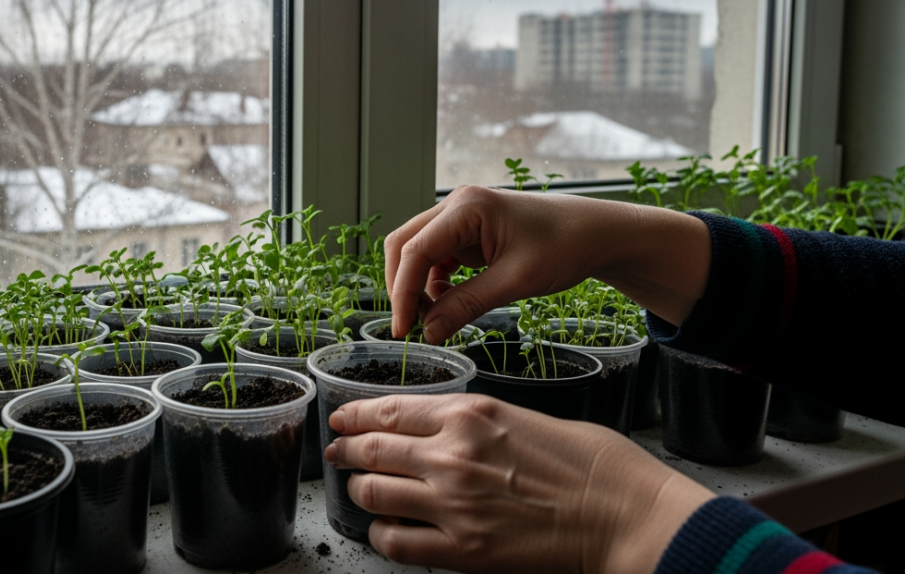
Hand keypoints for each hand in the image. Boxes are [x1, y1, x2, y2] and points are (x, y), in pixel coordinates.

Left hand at [324, 394, 712, 573]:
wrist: (624, 515)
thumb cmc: (590, 465)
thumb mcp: (525, 417)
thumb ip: (474, 421)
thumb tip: (441, 428)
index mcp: (470, 414)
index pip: (389, 410)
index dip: (354, 415)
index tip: (341, 420)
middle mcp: (452, 455)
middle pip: (371, 449)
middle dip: (346, 451)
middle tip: (336, 454)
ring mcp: (453, 505)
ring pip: (373, 492)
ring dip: (360, 489)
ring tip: (362, 489)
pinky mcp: (462, 551)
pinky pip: (396, 542)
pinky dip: (382, 533)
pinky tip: (387, 528)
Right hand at [384, 186, 710, 342]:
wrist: (595, 234)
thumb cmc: (564, 247)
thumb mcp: (515, 282)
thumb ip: (467, 305)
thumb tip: (429, 331)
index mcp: (467, 207)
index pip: (415, 251)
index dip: (402, 292)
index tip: (403, 329)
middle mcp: (456, 206)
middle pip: (405, 246)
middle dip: (402, 287)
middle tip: (410, 327)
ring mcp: (460, 218)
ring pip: (417, 252)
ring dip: (416, 286)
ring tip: (432, 319)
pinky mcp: (468, 233)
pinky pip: (436, 258)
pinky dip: (433, 283)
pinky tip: (447, 304)